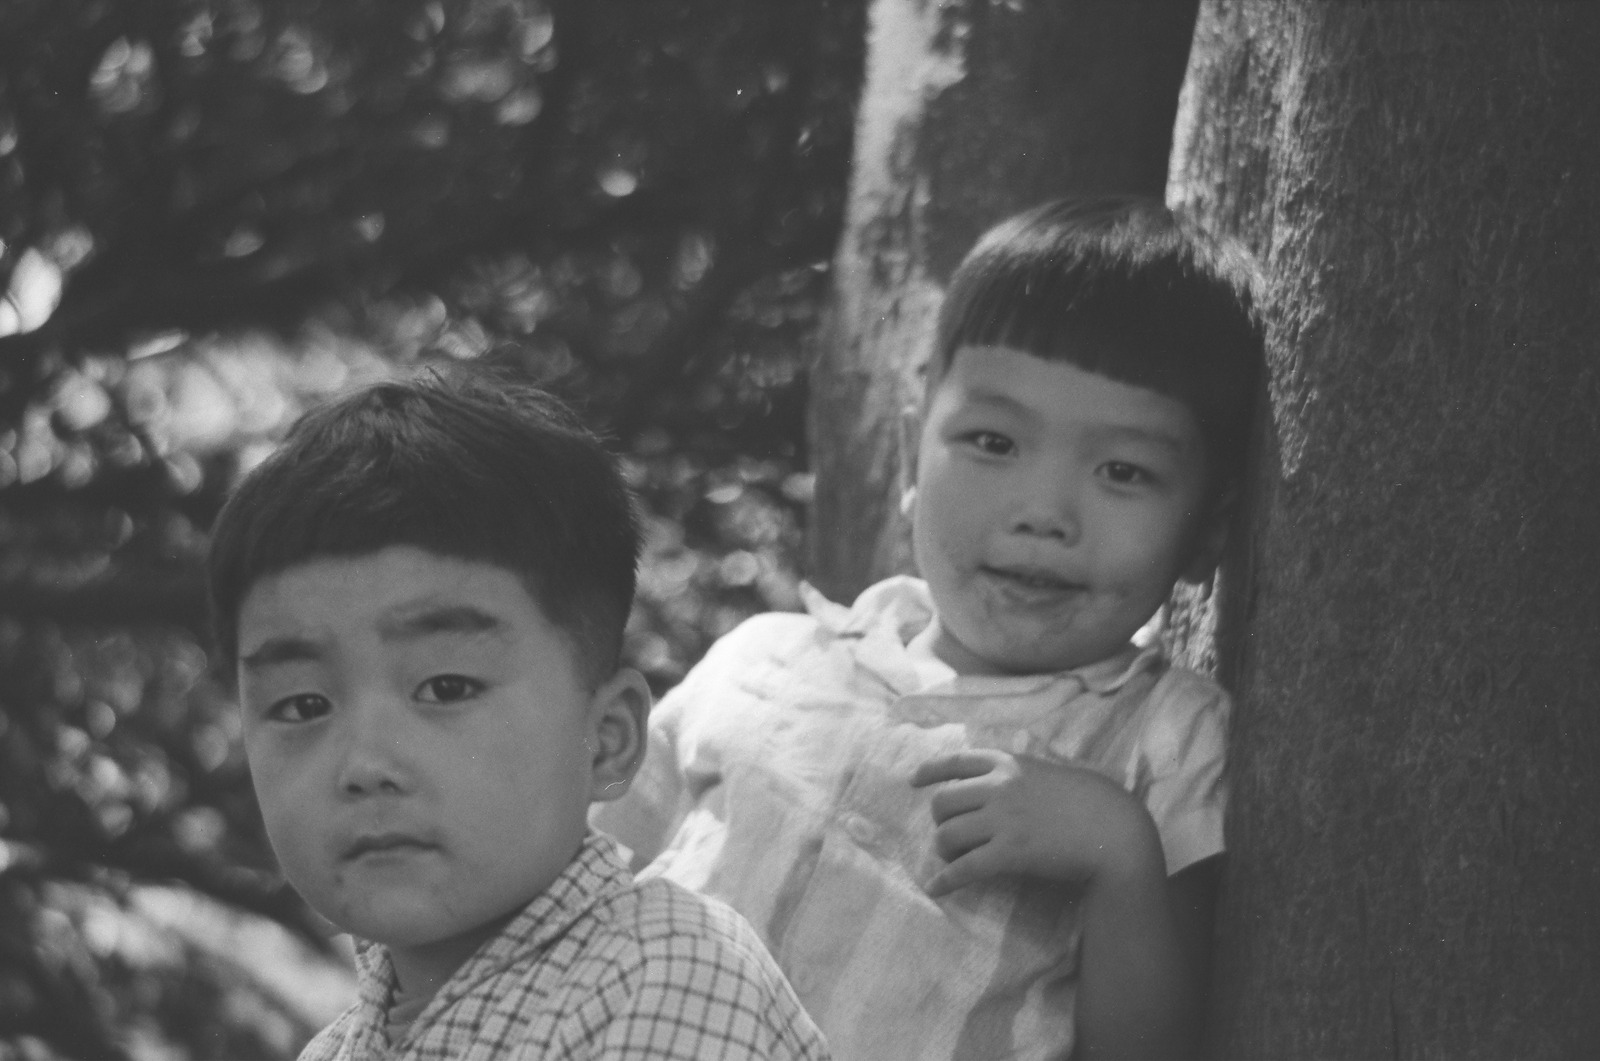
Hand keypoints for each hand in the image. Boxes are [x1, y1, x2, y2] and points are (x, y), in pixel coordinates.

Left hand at [909, 748, 1163, 897]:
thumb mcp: (1051, 772)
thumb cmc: (1094, 801)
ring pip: (947, 835)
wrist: (1116, 831)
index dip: (929, 771)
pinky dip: (945, 881)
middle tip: (952, 836)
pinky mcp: (1010, 853)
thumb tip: (1001, 782)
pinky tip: (936, 889)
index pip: (956, 761)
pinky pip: (964, 868)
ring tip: (952, 861)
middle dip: (941, 822)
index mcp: (1009, 763)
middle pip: (943, 802)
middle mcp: (999, 786)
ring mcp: (1003, 820)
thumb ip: (1022, 774)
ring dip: (944, 851)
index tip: (914, 781)